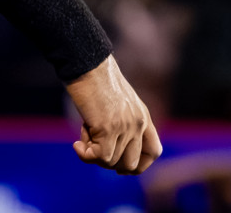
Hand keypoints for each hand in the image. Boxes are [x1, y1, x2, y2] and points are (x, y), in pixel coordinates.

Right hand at [64, 55, 161, 174]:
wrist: (86, 62)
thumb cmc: (94, 78)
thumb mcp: (115, 103)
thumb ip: (118, 124)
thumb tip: (104, 153)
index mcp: (143, 116)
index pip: (153, 151)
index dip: (138, 165)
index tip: (118, 167)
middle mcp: (138, 123)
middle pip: (131, 164)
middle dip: (110, 163)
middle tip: (93, 147)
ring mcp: (125, 126)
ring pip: (111, 161)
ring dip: (93, 152)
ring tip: (83, 132)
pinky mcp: (109, 127)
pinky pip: (100, 157)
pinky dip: (86, 155)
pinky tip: (76, 144)